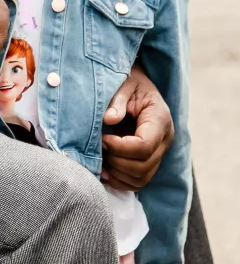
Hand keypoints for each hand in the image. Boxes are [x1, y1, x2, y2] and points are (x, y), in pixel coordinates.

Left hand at [102, 66, 174, 190]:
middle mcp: (164, 140)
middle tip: (98, 148)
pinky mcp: (149, 161)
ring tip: (98, 160)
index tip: (102, 138)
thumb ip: (118, 99)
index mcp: (160, 119)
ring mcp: (159, 153)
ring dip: (116, 174)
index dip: (120, 147)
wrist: (137, 86)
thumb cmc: (129, 82)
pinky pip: (137, 182)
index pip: (145, 145)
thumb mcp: (125, 82)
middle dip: (116, 161)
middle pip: (143, 166)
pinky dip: (119, 182)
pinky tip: (103, 171)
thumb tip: (109, 119)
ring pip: (141, 178)